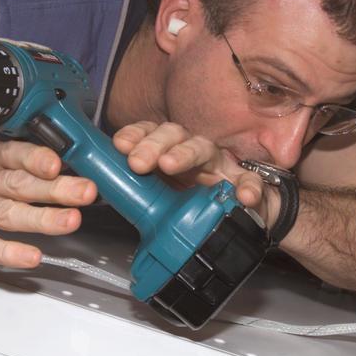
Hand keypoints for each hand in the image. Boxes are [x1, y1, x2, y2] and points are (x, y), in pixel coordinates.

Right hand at [0, 140, 96, 269]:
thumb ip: (15, 169)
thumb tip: (65, 175)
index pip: (14, 154)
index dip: (37, 157)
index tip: (60, 162)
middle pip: (20, 184)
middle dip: (57, 188)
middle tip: (86, 192)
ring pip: (8, 212)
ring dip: (42, 217)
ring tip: (70, 221)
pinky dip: (10, 251)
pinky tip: (32, 256)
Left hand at [111, 121, 272, 218]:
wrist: (236, 222)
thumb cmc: (194, 206)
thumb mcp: (160, 203)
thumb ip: (137, 198)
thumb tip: (105, 196)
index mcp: (169, 154)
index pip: (150, 134)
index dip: (135, 135)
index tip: (120, 145)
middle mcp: (193, 153)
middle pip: (174, 135)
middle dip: (153, 144)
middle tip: (138, 161)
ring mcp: (221, 166)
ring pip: (204, 148)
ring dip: (185, 153)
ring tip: (170, 164)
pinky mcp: (246, 184)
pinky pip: (250, 182)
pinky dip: (248, 188)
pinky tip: (243, 197)